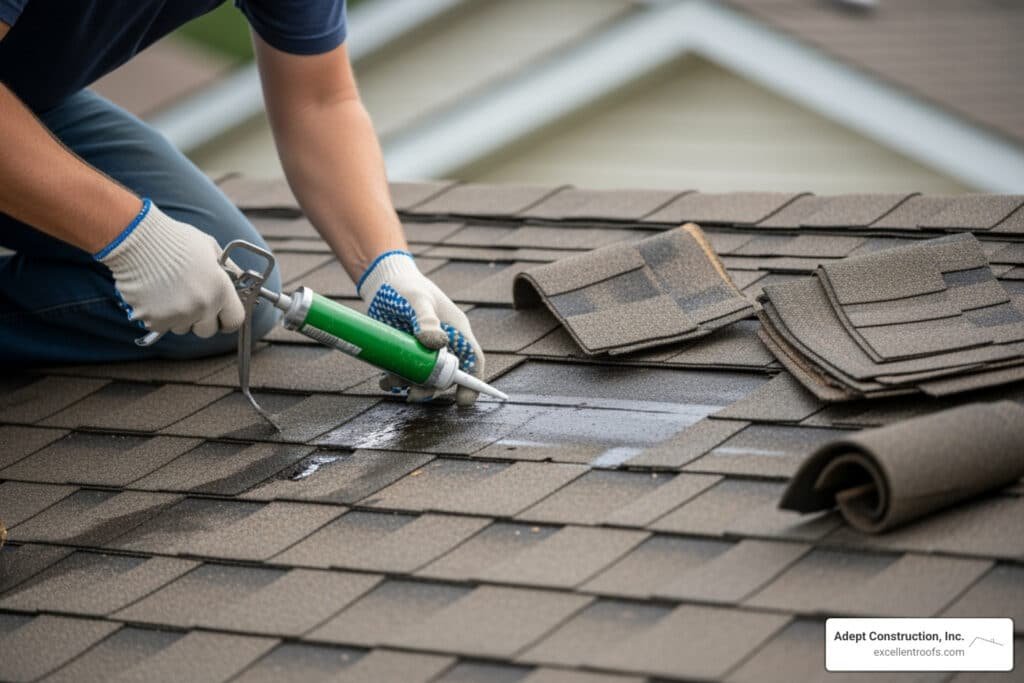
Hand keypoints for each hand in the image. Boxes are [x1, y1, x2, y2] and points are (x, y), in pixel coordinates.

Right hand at [96, 199, 244, 337]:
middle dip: (201, 320)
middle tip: (191, 301)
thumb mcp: (211, 248)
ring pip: (183, 329)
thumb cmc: (175, 240)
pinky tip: (154, 294)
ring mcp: (177, 315)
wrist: (136, 238)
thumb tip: (240, 283)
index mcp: (220, 290)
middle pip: (207, 331)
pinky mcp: (154, 320)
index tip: (221, 315)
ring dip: (179, 317)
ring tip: (169, 291)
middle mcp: (202, 307)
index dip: (227, 319)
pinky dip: (158, 315)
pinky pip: (161, 326)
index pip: (234, 321)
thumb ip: (229, 270)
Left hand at [358, 250, 484, 404]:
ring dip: (410, 384)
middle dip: (431, 388)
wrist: (382, 282)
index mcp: (456, 330)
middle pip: (446, 375)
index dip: (472, 382)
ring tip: (390, 380)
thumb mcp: (417, 299)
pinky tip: (384, 378)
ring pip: (424, 378)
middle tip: (414, 395)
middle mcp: (444, 344)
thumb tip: (436, 344)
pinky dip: (396, 380)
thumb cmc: (406, 286)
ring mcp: (424, 351)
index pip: (472, 360)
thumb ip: (427, 319)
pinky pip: (406, 374)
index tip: (463, 401)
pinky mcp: (407, 353)